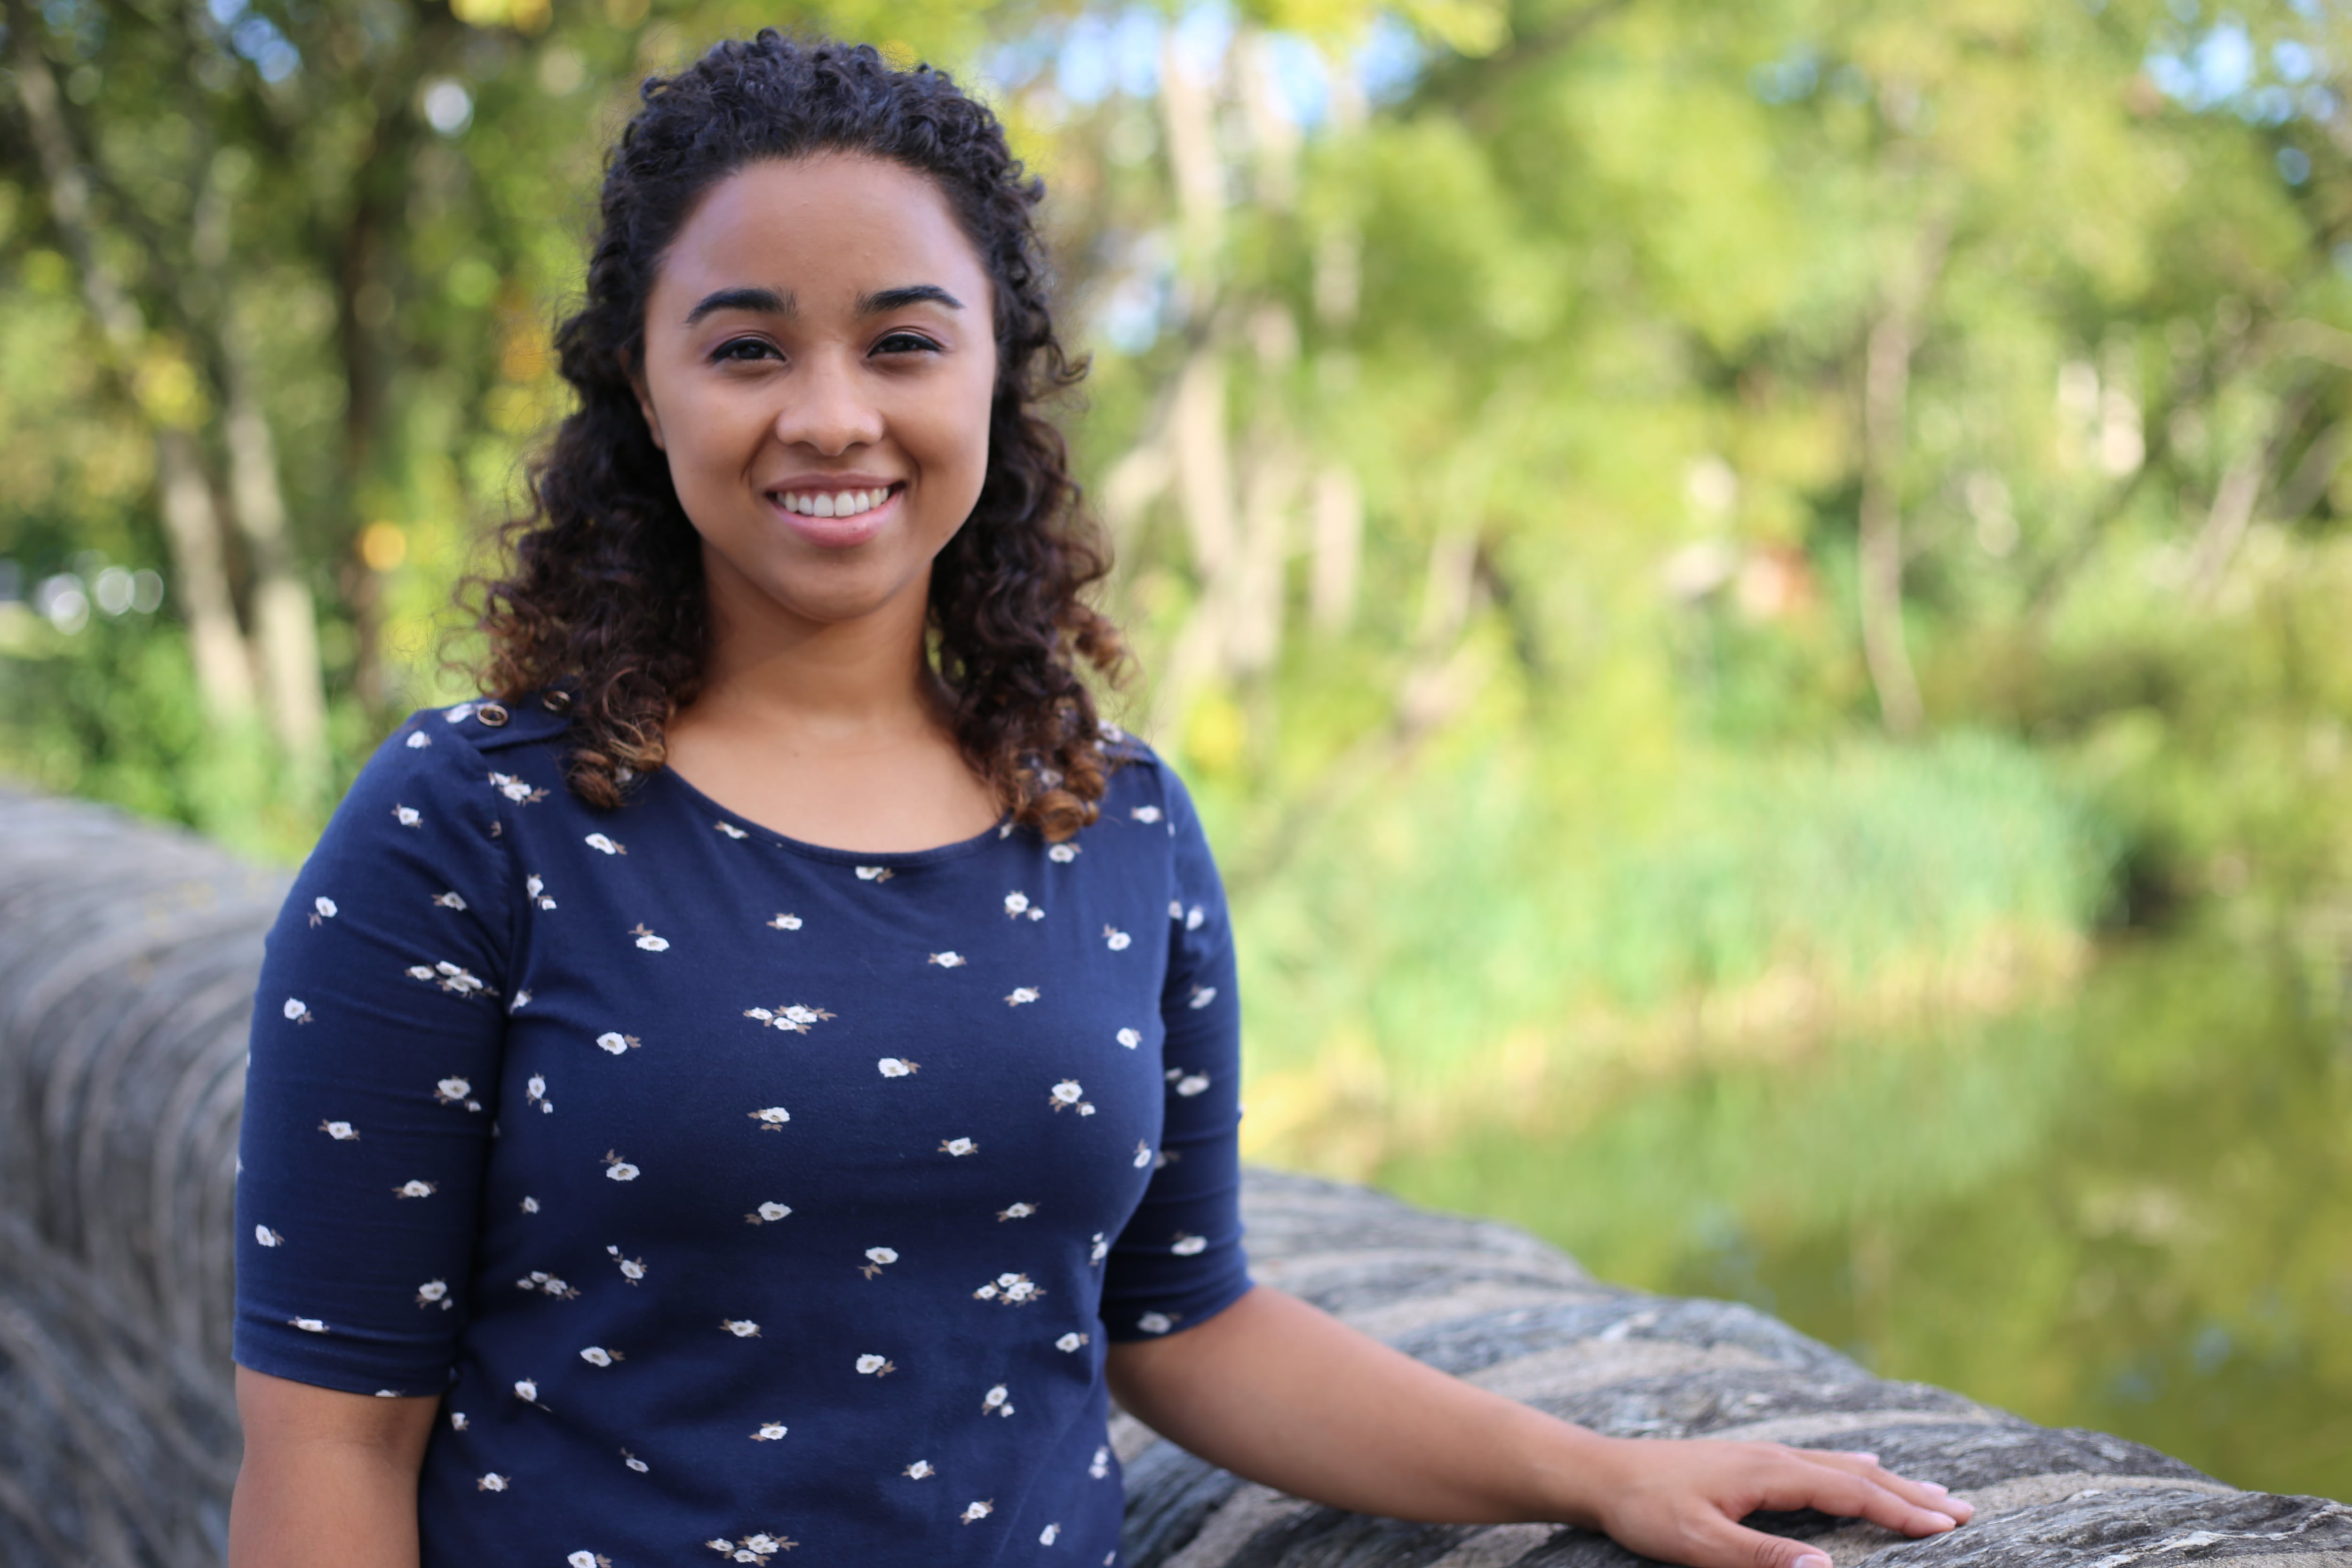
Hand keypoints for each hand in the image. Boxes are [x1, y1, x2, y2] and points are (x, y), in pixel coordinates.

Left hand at [1584, 1440, 1970, 1567]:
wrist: (1600, 1473)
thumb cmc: (1645, 1510)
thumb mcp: (1699, 1543)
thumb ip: (1760, 1558)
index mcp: (1769, 1471)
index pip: (1851, 1491)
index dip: (1901, 1510)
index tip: (1949, 1525)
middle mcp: (1772, 1456)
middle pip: (1856, 1473)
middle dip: (1910, 1493)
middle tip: (1963, 1508)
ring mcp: (1760, 1456)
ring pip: (1839, 1465)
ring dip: (1888, 1480)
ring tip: (1930, 1491)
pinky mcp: (1747, 1463)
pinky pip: (1816, 1462)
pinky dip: (1852, 1470)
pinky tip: (1861, 1468)